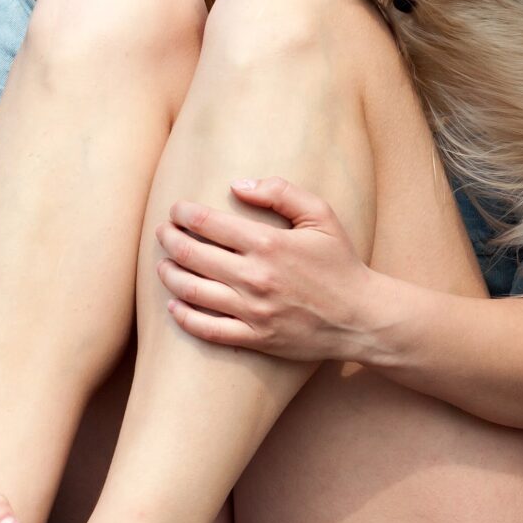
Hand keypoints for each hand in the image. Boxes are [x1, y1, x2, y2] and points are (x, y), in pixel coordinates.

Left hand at [157, 176, 382, 364]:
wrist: (361, 317)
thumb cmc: (341, 264)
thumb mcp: (322, 216)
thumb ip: (281, 193)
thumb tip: (238, 185)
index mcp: (269, 244)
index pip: (209, 224)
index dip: (185, 214)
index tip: (177, 210)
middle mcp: (255, 277)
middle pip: (192, 255)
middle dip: (170, 240)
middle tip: (162, 233)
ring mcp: (252, 310)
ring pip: (191, 291)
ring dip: (169, 275)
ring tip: (163, 265)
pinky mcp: (254, 337)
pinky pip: (206, 329)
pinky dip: (183, 317)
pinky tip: (174, 305)